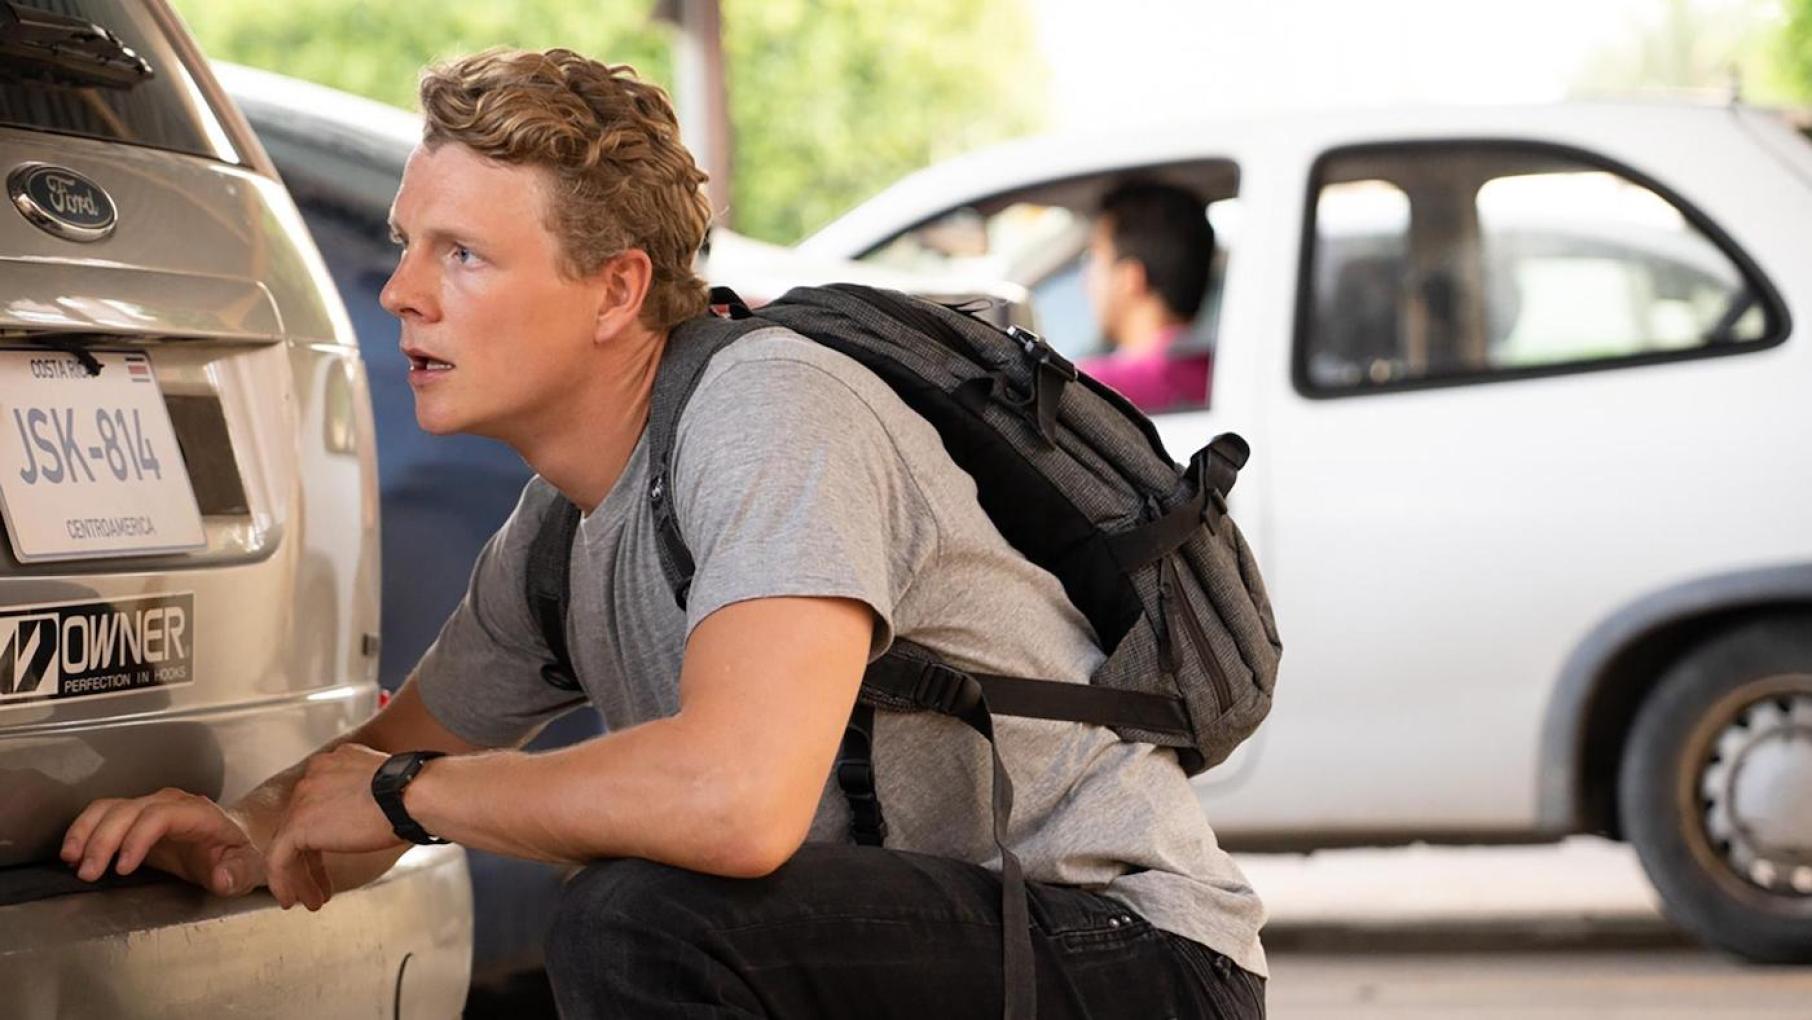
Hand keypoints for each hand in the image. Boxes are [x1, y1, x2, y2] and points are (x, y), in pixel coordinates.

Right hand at [61, 787, 263, 896]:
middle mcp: (171, 804)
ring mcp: (150, 808)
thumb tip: (222, 877)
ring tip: (72, 861)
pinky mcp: (134, 818)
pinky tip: (73, 853)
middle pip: (129, 810)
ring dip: (86, 832)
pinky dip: (84, 830)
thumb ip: (237, 873)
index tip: (122, 867)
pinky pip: (103, 815)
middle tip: (88, 873)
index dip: (138, 838)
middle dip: (104, 840)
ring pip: (110, 808)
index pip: (162, 815)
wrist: (232, 843)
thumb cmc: (237, 854)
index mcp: (199, 814)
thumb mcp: (246, 868)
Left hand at [265, 743, 406, 910]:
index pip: (319, 802)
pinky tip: (294, 899)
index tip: (333, 852)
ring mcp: (303, 798)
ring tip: (310, 899)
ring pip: (290, 842)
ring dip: (301, 874)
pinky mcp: (298, 824)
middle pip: (303, 823)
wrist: (411, 795)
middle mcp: (314, 775)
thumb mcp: (385, 788)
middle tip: (319, 882)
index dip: (324, 833)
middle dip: (311, 858)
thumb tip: (373, 818)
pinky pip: (278, 858)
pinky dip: (282, 881)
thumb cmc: (414, 794)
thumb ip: (367, 796)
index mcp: (336, 763)